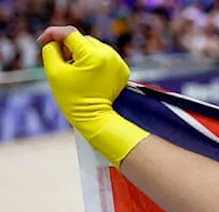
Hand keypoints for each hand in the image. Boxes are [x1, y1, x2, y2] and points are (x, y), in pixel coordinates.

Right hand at [38, 26, 147, 165]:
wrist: (95, 118)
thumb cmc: (73, 97)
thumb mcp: (54, 72)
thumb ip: (50, 50)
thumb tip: (55, 41)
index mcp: (94, 55)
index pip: (70, 34)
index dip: (54, 35)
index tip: (43, 42)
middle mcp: (109, 55)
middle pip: (83, 40)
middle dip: (69, 46)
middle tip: (61, 60)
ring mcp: (118, 62)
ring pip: (93, 46)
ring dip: (81, 52)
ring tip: (74, 68)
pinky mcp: (122, 69)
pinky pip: (104, 56)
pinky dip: (94, 60)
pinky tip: (87, 72)